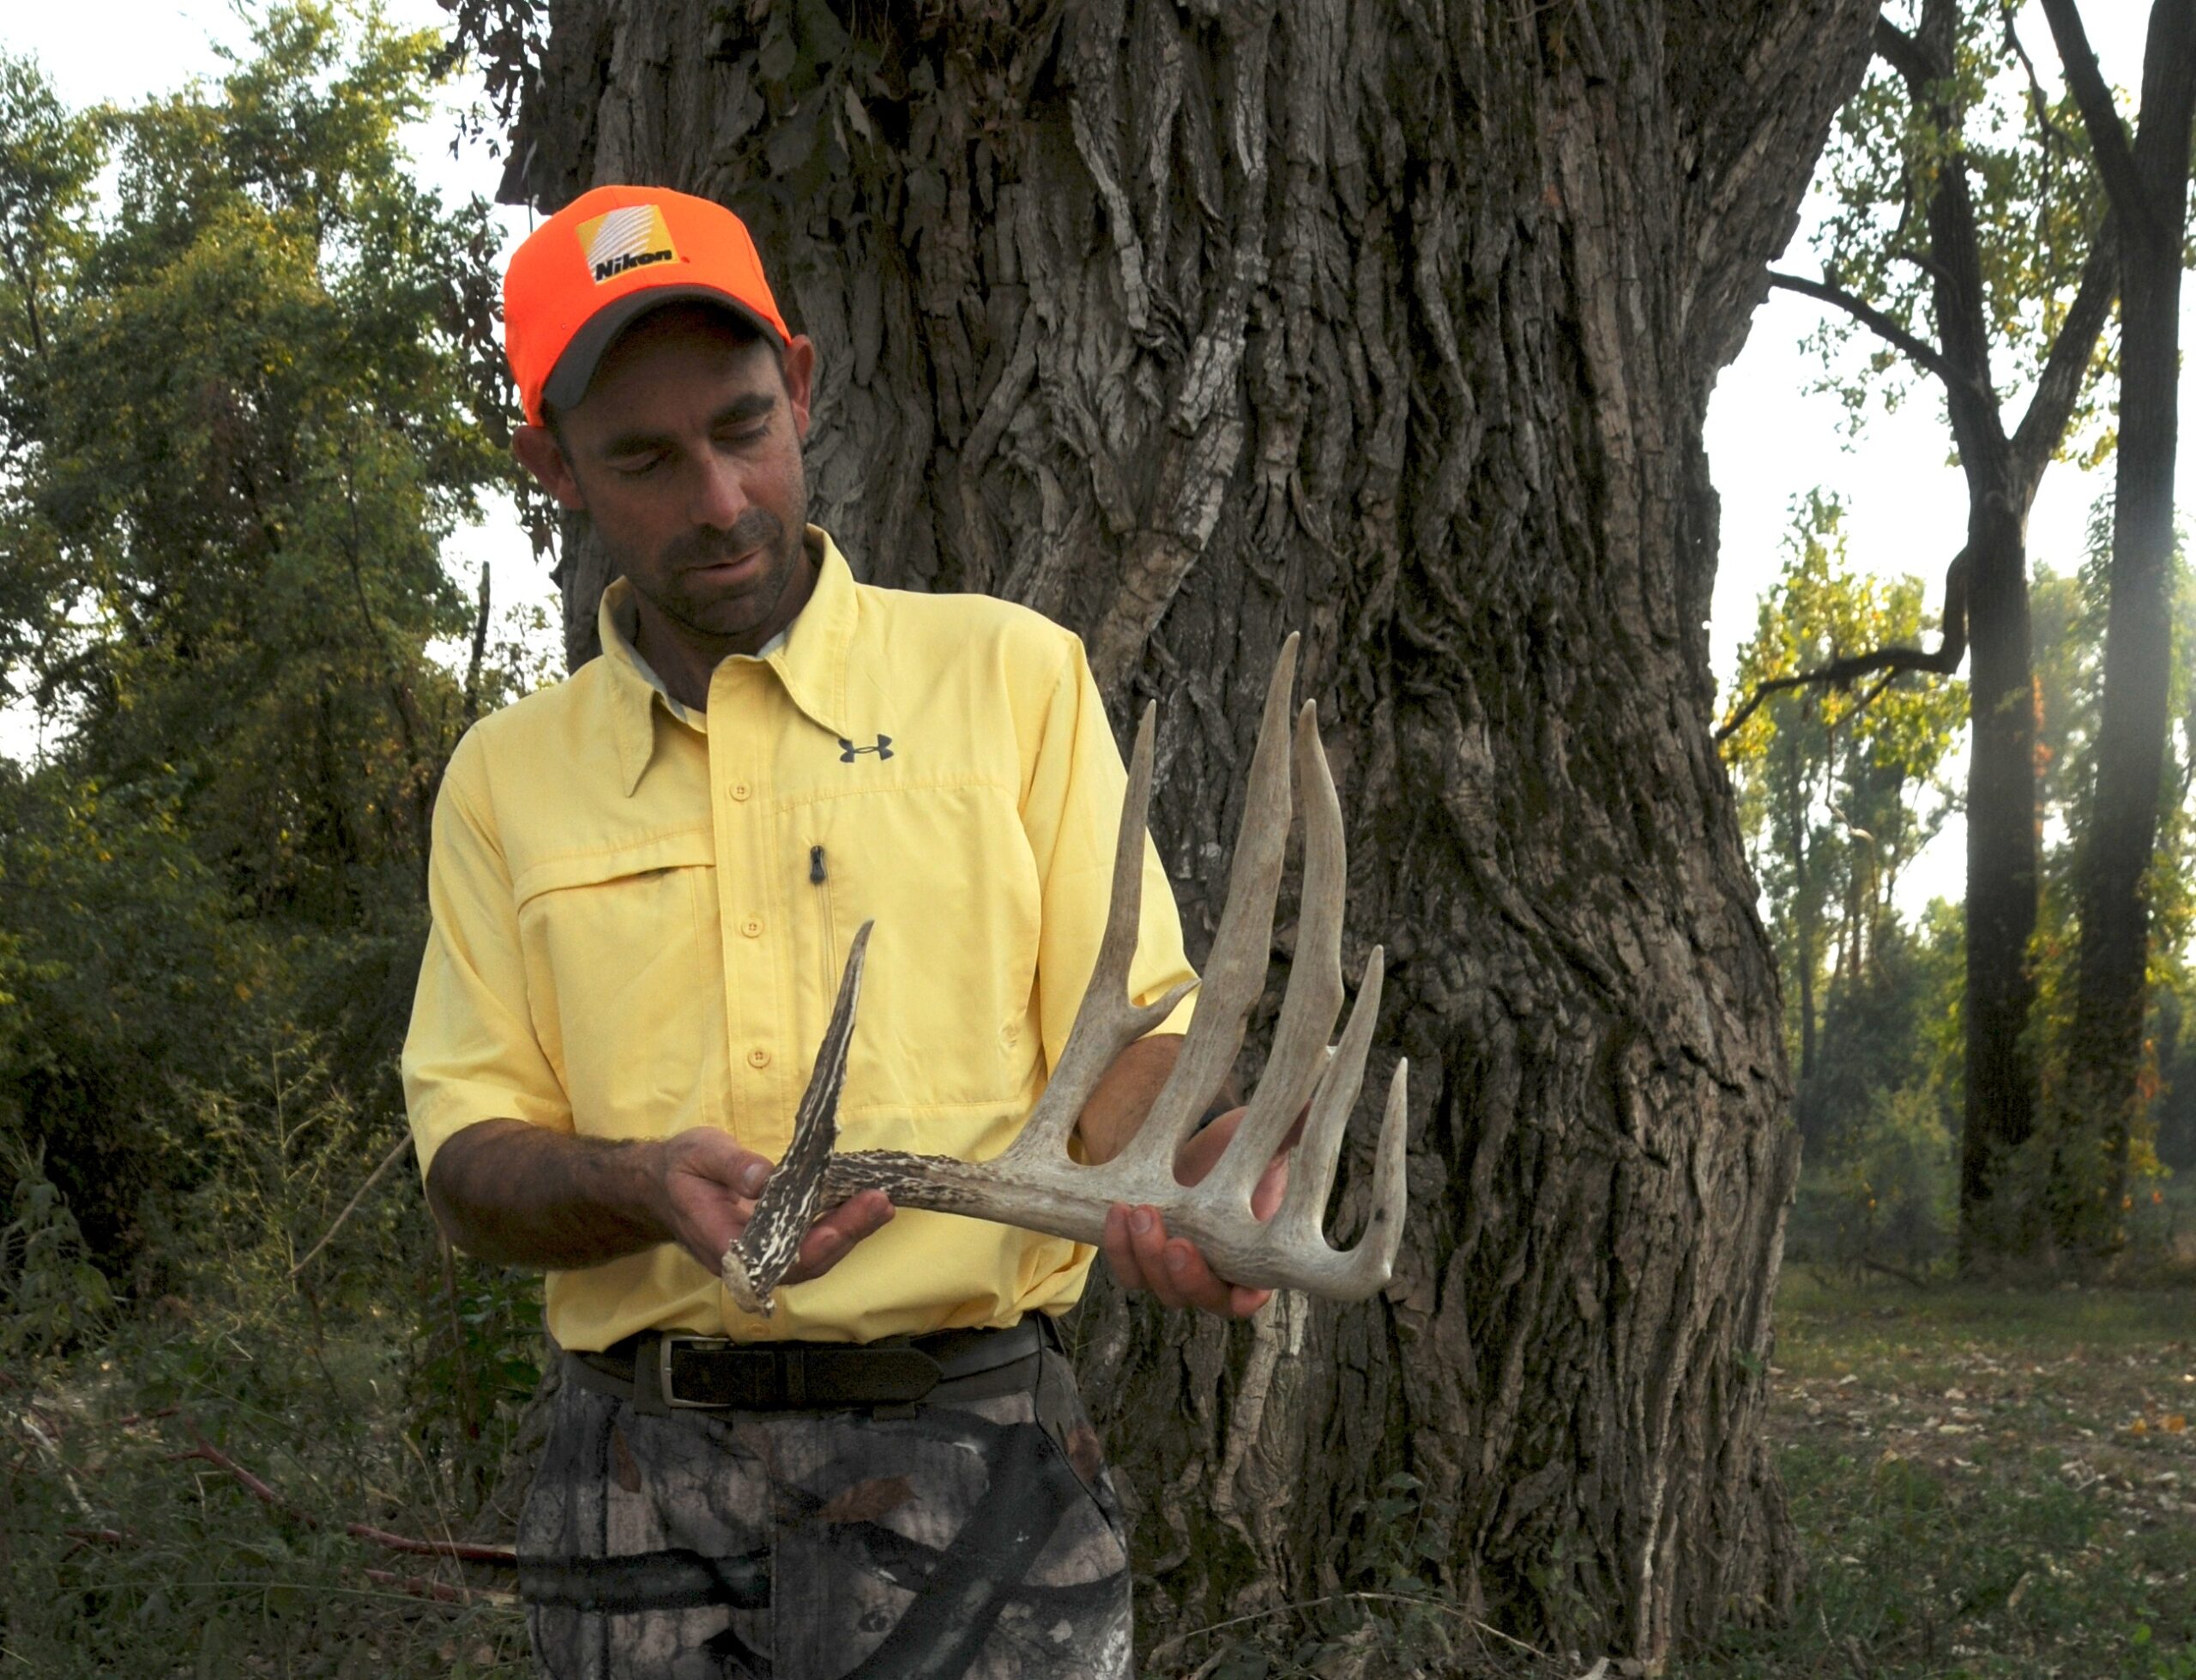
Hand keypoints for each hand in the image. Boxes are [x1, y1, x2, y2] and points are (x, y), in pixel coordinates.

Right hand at [651, 1128, 892, 1282]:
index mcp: (721, 1243)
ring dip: (851, 1232)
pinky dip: (841, 1226)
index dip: (810, 1248)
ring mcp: (763, 1257)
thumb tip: (764, 1178)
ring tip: (881, 1204)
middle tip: (879, 1203)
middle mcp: (746, 1261)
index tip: (839, 1225)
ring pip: (814, 1258)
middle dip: (846, 1234)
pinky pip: (811, 1244)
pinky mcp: (775, 1245)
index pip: (773, 1258)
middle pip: (804, 1263)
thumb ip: (730, 1165)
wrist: (662, 1184)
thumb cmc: (680, 1167)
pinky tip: (865, 1207)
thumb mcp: (699, 1154)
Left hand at [1099, 1107, 1294, 1317]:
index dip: (1245, 1297)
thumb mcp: (1265, 1137)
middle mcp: (1217, 1272)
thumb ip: (1290, 1130)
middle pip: (1200, 1297)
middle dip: (1185, 1276)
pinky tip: (1117, 1213)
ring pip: (1160, 1289)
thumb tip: (1314, 1102)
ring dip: (1146, 1259)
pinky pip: (1128, 1271)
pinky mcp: (1143, 1257)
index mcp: (1255, 1256)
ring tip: (1137, 1214)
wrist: (1199, 1146)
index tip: (1242, 1288)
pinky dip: (1119, 1249)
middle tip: (1176, 1240)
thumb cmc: (1241, 1147)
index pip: (1252, 1295)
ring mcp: (1176, 1269)